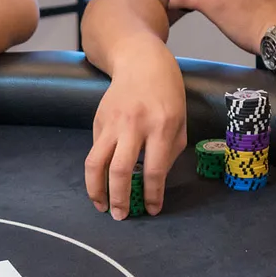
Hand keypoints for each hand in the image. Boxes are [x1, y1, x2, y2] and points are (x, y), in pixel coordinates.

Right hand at [85, 37, 185, 218]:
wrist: (141, 60)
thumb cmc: (167, 93)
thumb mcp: (179, 121)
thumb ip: (169, 152)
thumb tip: (154, 182)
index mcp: (161, 126)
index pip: (154, 170)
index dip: (152, 195)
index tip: (151, 210)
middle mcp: (134, 125)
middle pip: (120, 171)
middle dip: (119, 199)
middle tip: (120, 216)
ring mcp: (112, 122)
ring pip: (96, 163)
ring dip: (96, 190)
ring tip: (100, 205)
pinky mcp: (98, 120)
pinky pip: (95, 151)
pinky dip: (98, 170)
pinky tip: (103, 180)